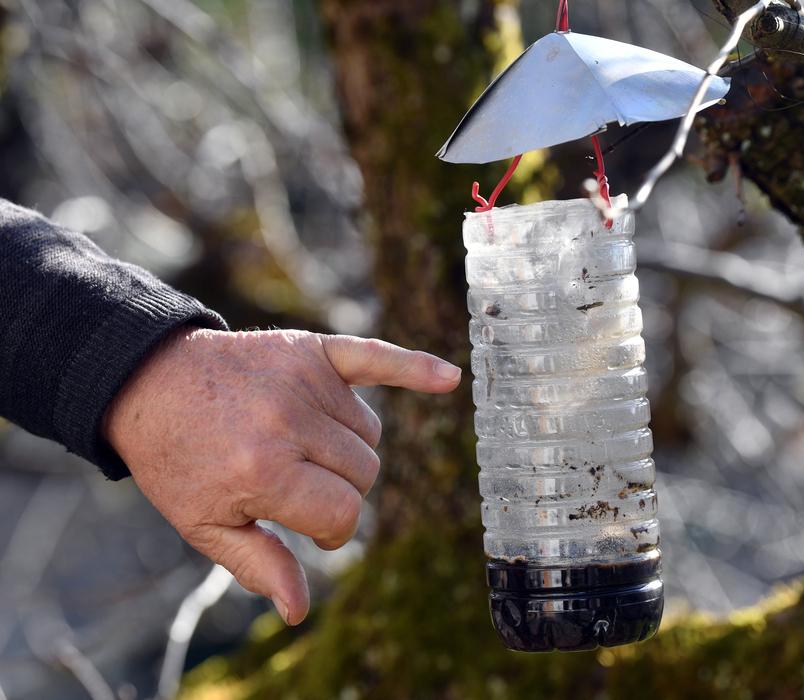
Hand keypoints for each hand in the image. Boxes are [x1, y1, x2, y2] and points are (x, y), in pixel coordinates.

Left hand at [102, 328, 461, 624]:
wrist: (149, 382)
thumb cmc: (178, 460)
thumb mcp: (204, 524)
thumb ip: (258, 564)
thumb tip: (299, 611)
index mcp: (265, 471)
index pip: (342, 514)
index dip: (329, 530)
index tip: (306, 528)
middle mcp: (290, 423)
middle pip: (365, 474)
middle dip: (338, 489)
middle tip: (298, 485)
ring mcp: (305, 382)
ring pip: (370, 434)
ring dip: (349, 447)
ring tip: (303, 442)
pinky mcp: (313, 350)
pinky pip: (377, 358)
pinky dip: (415, 367)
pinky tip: (448, 378)